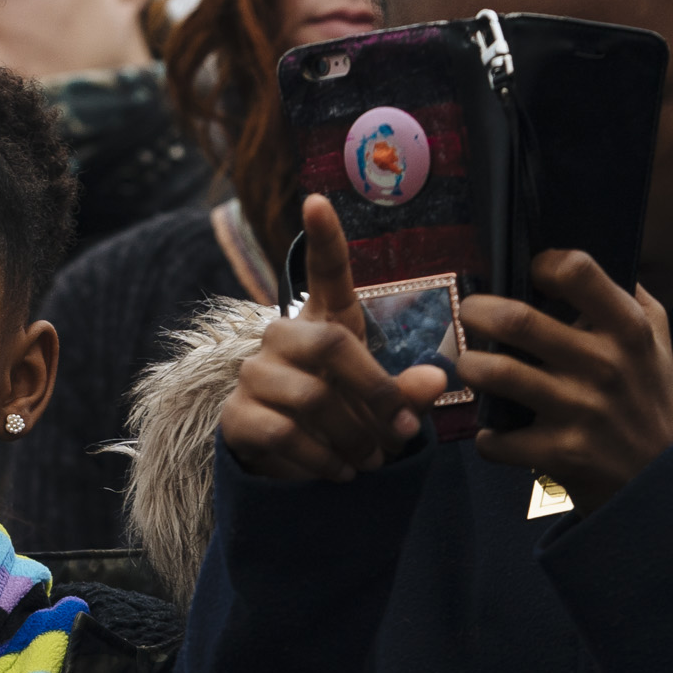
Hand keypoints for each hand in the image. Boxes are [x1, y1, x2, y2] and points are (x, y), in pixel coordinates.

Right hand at [218, 194, 451, 480]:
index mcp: (322, 322)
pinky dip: (322, 460)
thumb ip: (410, 391)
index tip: (316, 200)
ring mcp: (253, 376)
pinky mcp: (237, 417)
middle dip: (376, 394)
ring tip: (372, 460)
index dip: (323, 238)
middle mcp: (281, 337)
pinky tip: (339, 471)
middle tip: (402, 432)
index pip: (323, 272)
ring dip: (353, 437)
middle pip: (331, 346)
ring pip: (312, 399)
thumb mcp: (384, 405)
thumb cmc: (344, 420)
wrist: (289, 466)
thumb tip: (436, 380)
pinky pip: (285, 434)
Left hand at [460, 247, 672, 512]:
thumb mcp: (655, 339)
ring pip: (497, 374)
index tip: (529, 274)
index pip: (578, 271)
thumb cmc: (648, 396)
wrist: (661, 478)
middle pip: (518, 320)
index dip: (542, 264)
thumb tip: (579, 257)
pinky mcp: (560, 452)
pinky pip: (497, 438)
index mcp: (628, 328)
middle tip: (470, 315)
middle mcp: (605, 365)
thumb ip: (624, 297)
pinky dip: (486, 437)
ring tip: (471, 365)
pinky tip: (494, 432)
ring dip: (470, 366)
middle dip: (477, 312)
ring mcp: (581, 410)